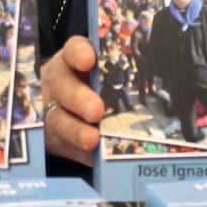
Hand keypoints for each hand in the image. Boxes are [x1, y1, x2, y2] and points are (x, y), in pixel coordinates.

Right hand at [40, 36, 103, 166]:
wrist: (58, 108)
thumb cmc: (90, 85)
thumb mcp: (100, 74)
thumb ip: (116, 76)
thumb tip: (155, 84)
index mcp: (72, 61)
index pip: (73, 51)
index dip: (79, 54)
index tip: (88, 60)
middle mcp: (59, 83)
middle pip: (63, 86)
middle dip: (79, 98)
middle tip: (96, 110)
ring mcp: (51, 110)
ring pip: (58, 118)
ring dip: (76, 130)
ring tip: (92, 139)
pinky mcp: (51, 136)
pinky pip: (63, 144)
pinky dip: (77, 151)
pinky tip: (91, 155)